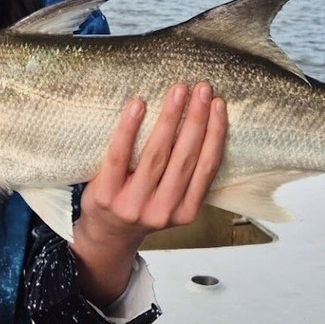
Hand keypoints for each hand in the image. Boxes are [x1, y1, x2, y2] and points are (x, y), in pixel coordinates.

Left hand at [71, 82, 226, 307]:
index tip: (219, 105)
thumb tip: (205, 121)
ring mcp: (133, 204)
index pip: (207, 167)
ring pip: (156, 155)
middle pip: (184, 158)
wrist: (106, 235)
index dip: (215, 134)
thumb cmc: (143, 207)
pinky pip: (118, 156)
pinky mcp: (106, 195)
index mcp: (185, 211)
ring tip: (177, 91)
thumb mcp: (173, 202)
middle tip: (202, 88)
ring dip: (169, 119)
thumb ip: (187, 176)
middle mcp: (162, 210)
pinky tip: (138, 105)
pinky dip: (129, 129)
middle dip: (196, 120)